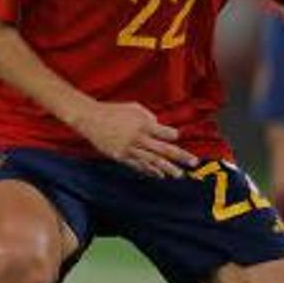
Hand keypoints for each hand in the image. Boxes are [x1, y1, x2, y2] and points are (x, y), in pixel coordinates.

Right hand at [73, 100, 198, 177]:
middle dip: (180, 157)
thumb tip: (160, 127)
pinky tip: (159, 175)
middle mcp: (138, 138)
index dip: (173, 135)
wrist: (90, 119)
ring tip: (179, 175)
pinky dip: (150, 171)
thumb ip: (149, 118)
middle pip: (163, 150)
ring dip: (167, 169)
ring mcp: (129, 149)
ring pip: (152, 161)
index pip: (164, 133)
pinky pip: (138, 166)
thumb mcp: (134, 108)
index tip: (178, 137)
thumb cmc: (114, 110)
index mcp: (143, 124)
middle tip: (193, 162)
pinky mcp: (121, 157)